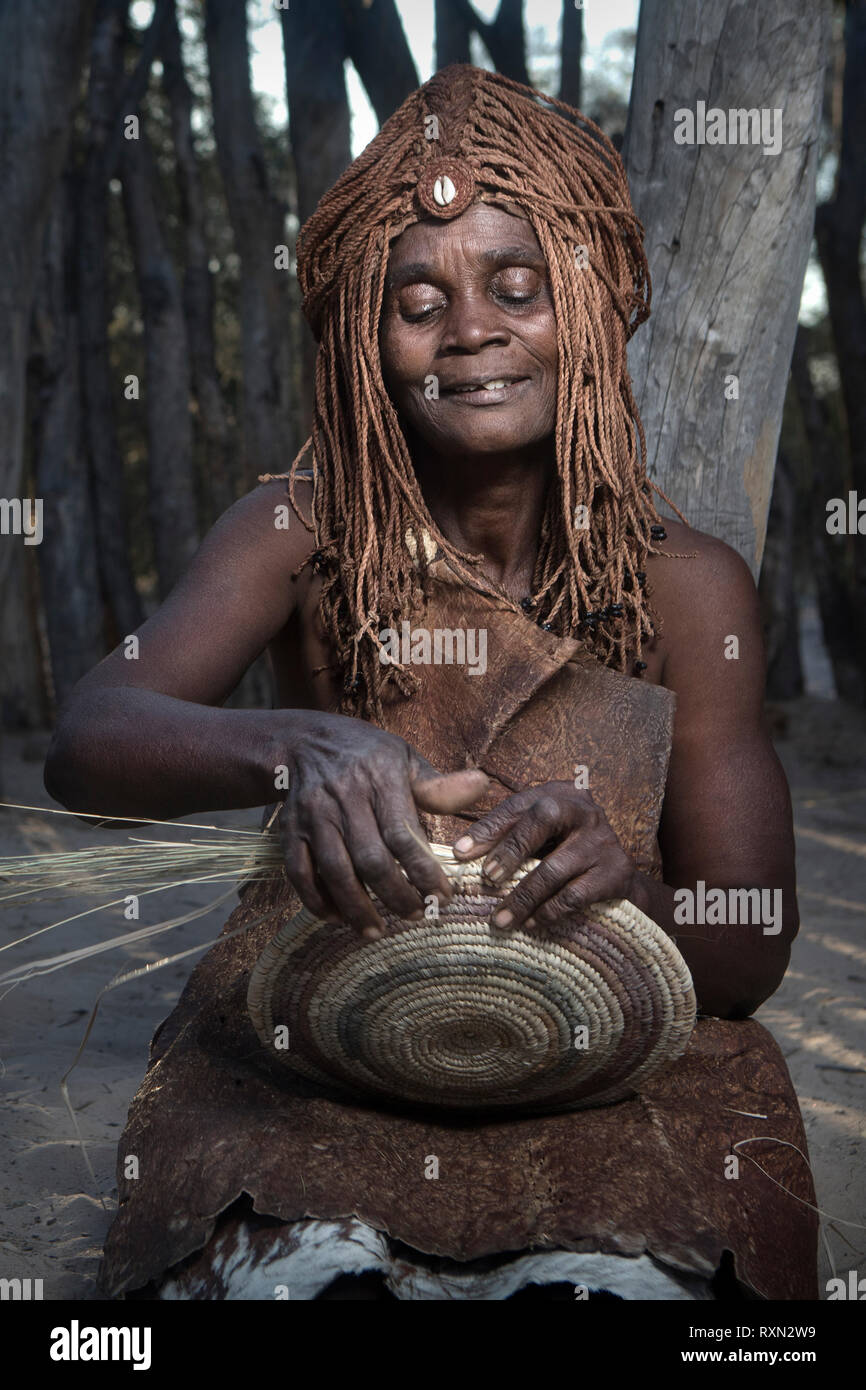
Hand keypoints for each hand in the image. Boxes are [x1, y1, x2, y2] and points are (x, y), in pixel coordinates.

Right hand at [277, 712, 487, 937]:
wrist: (304, 742)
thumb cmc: (365, 755)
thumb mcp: (403, 759)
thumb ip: (438, 785)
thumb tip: (482, 786)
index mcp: (379, 779)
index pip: (403, 834)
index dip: (424, 871)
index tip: (444, 896)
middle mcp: (344, 797)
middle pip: (370, 859)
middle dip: (395, 895)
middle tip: (416, 916)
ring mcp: (313, 816)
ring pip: (335, 871)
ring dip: (357, 907)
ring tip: (377, 931)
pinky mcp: (290, 831)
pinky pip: (299, 873)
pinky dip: (316, 901)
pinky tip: (337, 919)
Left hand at [451, 780, 636, 929]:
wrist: (619, 881)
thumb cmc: (566, 853)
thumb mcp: (542, 836)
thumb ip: (510, 835)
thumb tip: (461, 853)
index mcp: (561, 794)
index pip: (519, 804)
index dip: (488, 827)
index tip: (460, 852)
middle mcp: (585, 811)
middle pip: (543, 820)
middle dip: (510, 850)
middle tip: (487, 878)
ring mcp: (603, 841)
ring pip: (555, 868)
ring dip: (523, 897)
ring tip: (501, 919)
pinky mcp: (615, 873)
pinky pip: (574, 895)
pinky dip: (548, 912)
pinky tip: (531, 923)